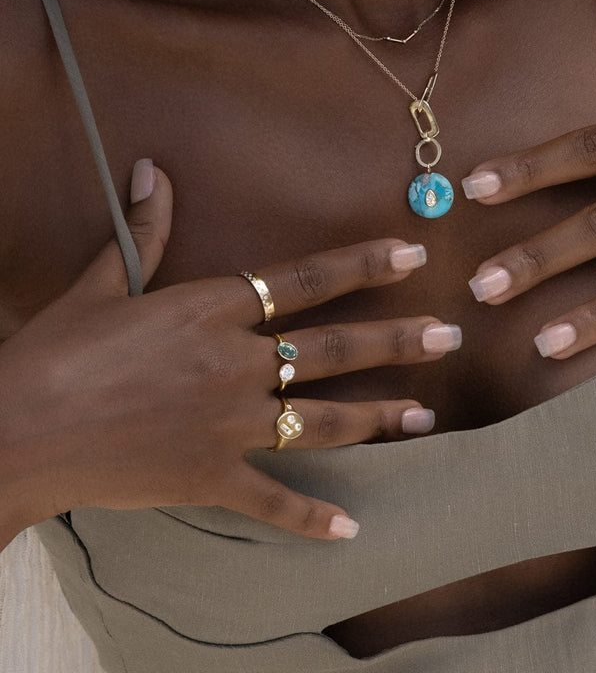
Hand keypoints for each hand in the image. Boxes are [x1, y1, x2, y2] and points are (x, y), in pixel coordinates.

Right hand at [0, 161, 458, 544]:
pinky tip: (352, 529)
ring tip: (428, 417)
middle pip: (334, 348)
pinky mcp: (211, 476)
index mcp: (212, 311)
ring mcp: (229, 423)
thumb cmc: (55, 352)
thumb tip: (153, 169)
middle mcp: (235, 364)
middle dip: (398, 341)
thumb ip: (143, 229)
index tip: (414, 256)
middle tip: (451, 338)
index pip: (306, 281)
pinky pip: (272, 500)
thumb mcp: (101, 282)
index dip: (364, 265)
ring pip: (323, 418)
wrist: (16, 429)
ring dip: (380, 416)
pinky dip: (311, 518)